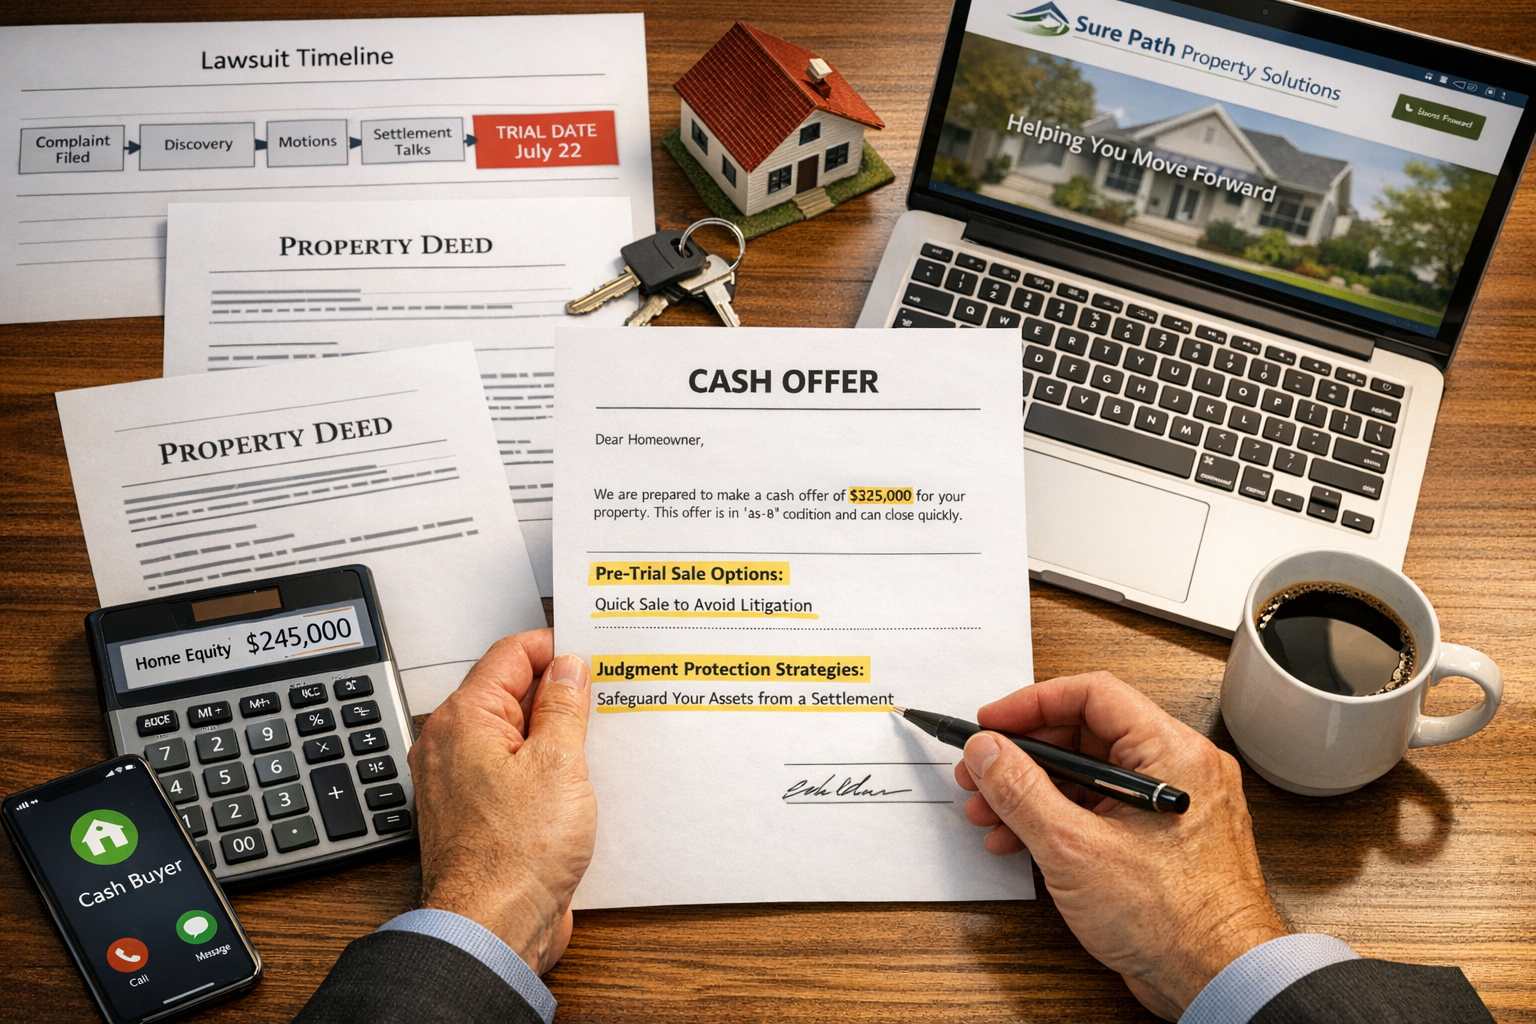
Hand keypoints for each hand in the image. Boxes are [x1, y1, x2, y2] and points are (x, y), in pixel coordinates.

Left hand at [409, 628, 595, 973]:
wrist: (492, 929)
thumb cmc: (514, 857)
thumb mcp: (559, 764)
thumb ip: (564, 706)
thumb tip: (567, 667)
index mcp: (464, 720)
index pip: (510, 655)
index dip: (554, 647)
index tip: (591, 652)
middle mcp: (452, 746)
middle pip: (510, 693)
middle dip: (557, 691)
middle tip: (601, 694)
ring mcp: (462, 781)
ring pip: (514, 735)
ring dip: (554, 733)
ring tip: (595, 738)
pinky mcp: (478, 814)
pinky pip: (512, 772)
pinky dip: (543, 767)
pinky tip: (576, 779)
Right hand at [955, 672, 1285, 1019]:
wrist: (1218, 982)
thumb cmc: (1175, 921)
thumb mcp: (1074, 848)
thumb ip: (1021, 791)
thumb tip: (988, 751)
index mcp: (1172, 753)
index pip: (1093, 695)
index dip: (1032, 704)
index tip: (991, 724)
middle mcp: (1178, 770)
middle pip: (1085, 734)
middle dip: (1023, 756)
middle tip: (980, 772)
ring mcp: (1168, 805)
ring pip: (1088, 775)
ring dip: (1032, 792)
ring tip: (989, 814)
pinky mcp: (1159, 839)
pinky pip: (1101, 808)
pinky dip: (1058, 818)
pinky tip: (1021, 840)